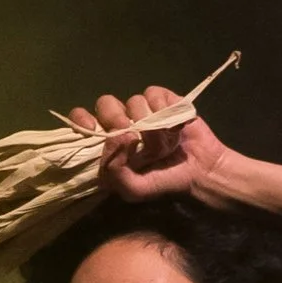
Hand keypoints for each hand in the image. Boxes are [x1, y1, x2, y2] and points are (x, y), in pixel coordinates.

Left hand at [67, 87, 234, 206]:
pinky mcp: (163, 100)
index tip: (88, 127)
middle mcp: (123, 125)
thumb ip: (114, 171)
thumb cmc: (164, 183)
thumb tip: (116, 136)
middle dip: (117, 119)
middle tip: (133, 138)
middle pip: (106, 104)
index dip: (81, 120)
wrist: (200, 172)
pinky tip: (174, 125)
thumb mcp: (134, 189)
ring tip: (163, 142)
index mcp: (109, 145)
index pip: (83, 123)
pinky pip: (154, 93)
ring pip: (133, 101)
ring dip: (150, 124)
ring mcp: (143, 111)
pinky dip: (163, 108)